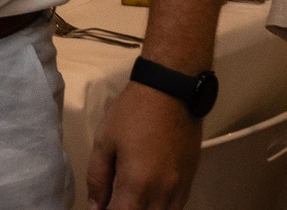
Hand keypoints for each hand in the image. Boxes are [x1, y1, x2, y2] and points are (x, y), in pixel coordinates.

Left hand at [86, 81, 199, 209]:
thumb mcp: (105, 141)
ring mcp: (180, 188)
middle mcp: (162, 193)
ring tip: (131, 201)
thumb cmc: (134, 111)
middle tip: (113, 201)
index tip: (100, 207)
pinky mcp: (191, 179)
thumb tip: (95, 206)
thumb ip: (97, 178)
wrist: (172, 88)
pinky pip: (177, 207)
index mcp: (137, 184)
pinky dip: (161, 208)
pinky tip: (150, 199)